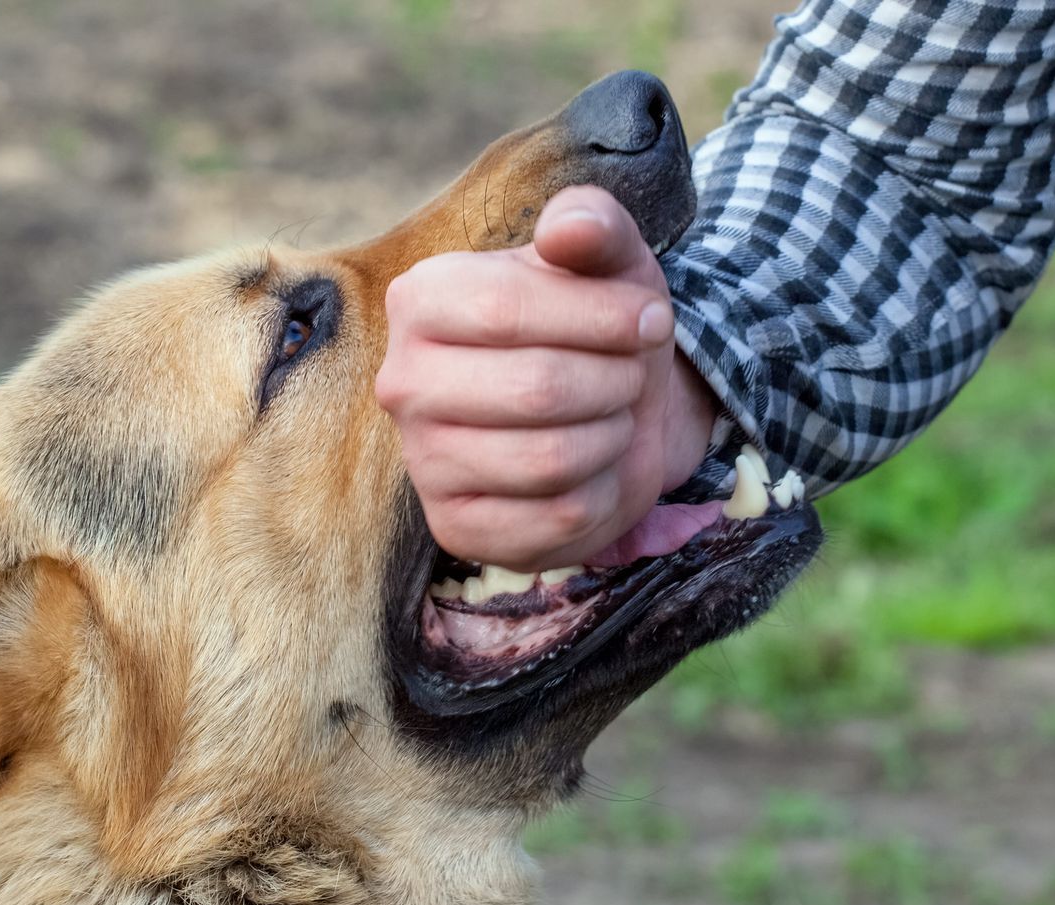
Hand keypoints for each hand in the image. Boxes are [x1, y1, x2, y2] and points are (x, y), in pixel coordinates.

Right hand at [375, 185, 719, 572]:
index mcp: (420, 300)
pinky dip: (603, 492)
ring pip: (550, 459)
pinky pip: (558, 518)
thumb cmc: (595, 325)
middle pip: (535, 389)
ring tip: (609, 416)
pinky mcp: (456, 529)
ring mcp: (423, 462)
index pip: (505, 309)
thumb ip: (593, 224)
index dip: (601, 318)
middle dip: (614, 381)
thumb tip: (568, 230)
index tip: (651, 319)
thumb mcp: (607, 259)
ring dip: (612, 436)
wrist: (605, 409)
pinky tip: (592, 470)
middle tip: (629, 374)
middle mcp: (404, 383)